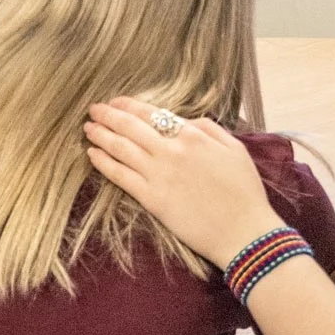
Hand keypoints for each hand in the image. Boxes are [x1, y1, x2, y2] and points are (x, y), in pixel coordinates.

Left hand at [85, 96, 286, 267]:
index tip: (116, 102)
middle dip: (109, 115)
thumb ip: (210, 129)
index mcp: (194, 136)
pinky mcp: (152, 199)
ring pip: (121, 148)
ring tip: (88, 128)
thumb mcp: (236, 149)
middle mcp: (172, 151)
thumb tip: (187, 121)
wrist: (244, 232)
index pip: (154, 114)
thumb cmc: (245, 192)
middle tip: (93, 109)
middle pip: (131, 127)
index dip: (131, 106)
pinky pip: (120, 176)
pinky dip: (104, 163)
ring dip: (101, 135)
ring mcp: (159, 175)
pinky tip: (92, 155)